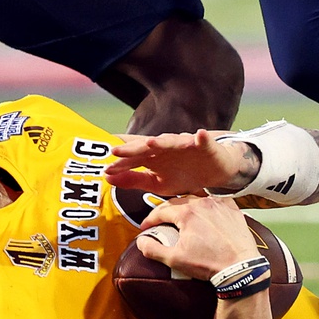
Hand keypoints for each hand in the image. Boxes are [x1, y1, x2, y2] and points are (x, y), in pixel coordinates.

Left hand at [106, 130, 256, 197]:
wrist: (212, 171)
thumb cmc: (182, 174)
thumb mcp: (156, 183)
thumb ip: (134, 180)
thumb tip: (108, 178)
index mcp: (153, 156)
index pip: (133, 158)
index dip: (120, 163)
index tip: (106, 169)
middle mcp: (166, 147)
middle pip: (147, 147)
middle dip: (132, 148)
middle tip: (116, 151)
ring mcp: (184, 144)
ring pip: (171, 141)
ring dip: (162, 141)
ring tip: (151, 143)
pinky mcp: (204, 145)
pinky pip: (202, 140)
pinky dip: (201, 138)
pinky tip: (199, 135)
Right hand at [135, 195, 259, 282]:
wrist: (240, 267)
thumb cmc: (209, 263)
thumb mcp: (175, 260)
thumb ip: (153, 249)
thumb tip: (141, 242)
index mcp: (187, 213)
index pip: (161, 210)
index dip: (150, 219)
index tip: (145, 228)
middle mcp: (203, 203)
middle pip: (178, 202)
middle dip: (166, 211)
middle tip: (160, 222)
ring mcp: (219, 204)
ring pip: (197, 199)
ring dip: (186, 207)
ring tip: (181, 218)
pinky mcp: (233, 209)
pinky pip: (216, 201)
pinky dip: (207, 206)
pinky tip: (205, 214)